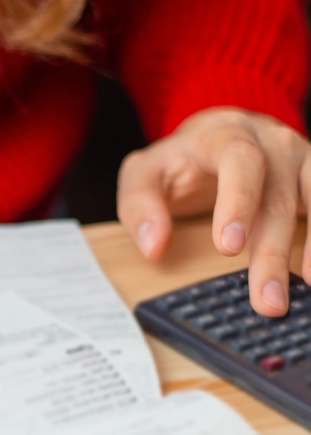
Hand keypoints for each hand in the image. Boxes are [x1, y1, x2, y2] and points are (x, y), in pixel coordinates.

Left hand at [117, 107, 310, 316]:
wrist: (215, 134)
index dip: (237, 201)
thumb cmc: (178, 162)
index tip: (228, 248)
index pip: (238, 160)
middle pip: (277, 195)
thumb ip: (140, 206)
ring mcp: (299, 158)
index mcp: (223, 134)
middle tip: (267, 299)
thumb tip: (153, 246)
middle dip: (272, 251)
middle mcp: (271, 142)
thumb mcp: (143, 175)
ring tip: (308, 289)